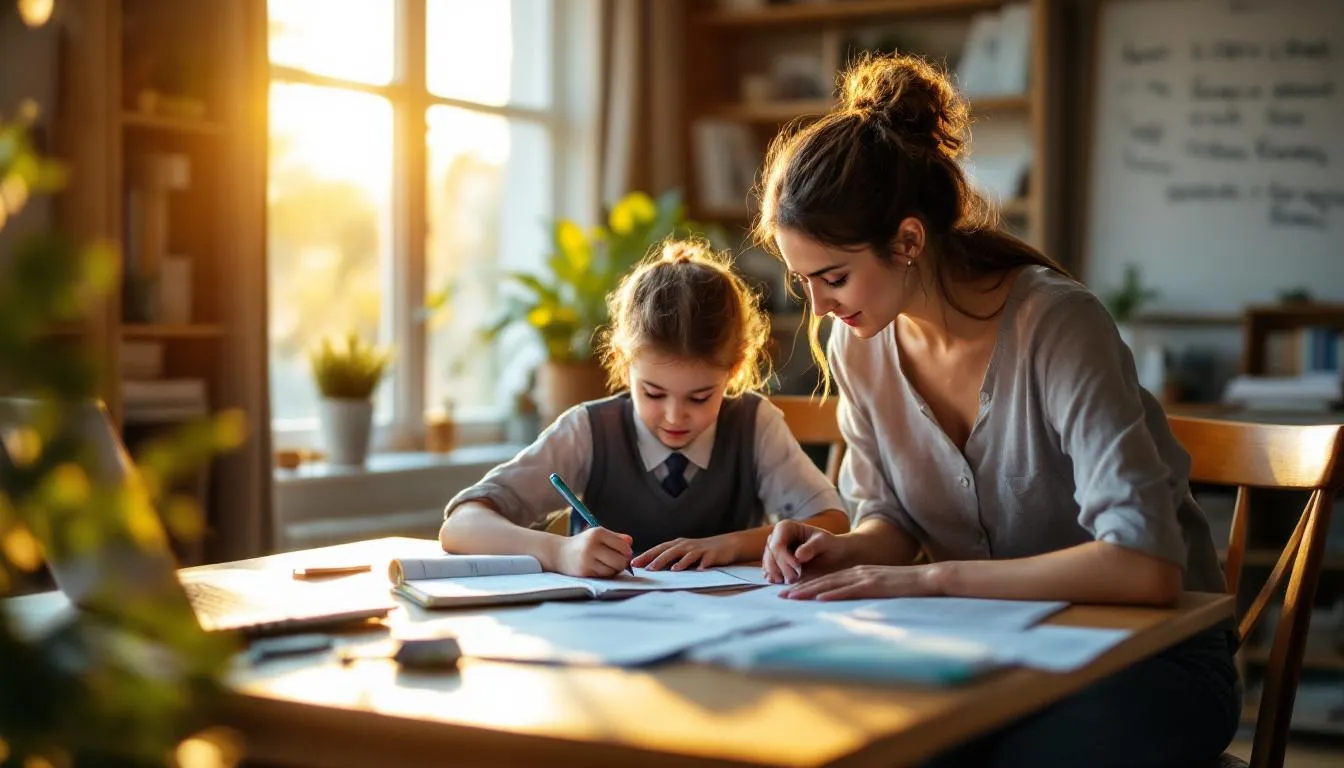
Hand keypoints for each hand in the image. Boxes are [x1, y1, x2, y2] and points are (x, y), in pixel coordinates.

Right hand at [553, 528, 632, 577]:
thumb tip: (630, 542)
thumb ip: (616, 538)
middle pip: (620, 560)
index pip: (623, 546)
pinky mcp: (584, 572)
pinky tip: (599, 570)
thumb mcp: (598, 536)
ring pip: (613, 570)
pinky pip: (604, 577)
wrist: (559, 553)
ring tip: (607, 565)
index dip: (627, 552)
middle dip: (622, 563)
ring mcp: (587, 559)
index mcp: (597, 533)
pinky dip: (605, 575)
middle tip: (617, 562)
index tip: (623, 553)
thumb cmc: (583, 544)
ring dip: (614, 570)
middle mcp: (591, 545)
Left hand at [631, 533, 740, 570]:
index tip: (634, 563)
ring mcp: (699, 549)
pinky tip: (698, 570)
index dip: (646, 555)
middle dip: (658, 560)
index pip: (658, 549)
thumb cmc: (701, 550)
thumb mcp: (683, 552)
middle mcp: (686, 545)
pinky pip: (706, 559)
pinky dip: (702, 564)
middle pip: (669, 551)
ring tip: (672, 571)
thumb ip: (670, 558)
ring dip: (679, 562)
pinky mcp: (712, 554)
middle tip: (647, 569)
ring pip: (686, 555)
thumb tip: (651, 568)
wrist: (726, 544)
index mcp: (677, 544)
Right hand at [763, 520, 851, 583]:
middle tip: (793, 580)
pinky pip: (769, 570)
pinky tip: (781, 582)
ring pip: (767, 564)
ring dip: (776, 575)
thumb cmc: (829, 545)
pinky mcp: (774, 561)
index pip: (777, 545)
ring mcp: (773, 550)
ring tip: (790, 582)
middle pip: (770, 555)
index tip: (797, 568)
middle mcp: (775, 536)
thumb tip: (798, 556)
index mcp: (785, 527)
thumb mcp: (824, 542)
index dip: (784, 559)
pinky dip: (774, 577)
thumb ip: (812, 547)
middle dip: (779, 569)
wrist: (832, 553)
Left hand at [780, 564, 939, 600]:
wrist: (928, 578)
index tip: (789, 593)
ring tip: (791, 596)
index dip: (806, 586)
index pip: (826, 580)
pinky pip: (850, 590)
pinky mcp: (875, 585)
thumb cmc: (905, 588)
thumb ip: (862, 594)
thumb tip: (846, 609)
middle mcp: (857, 573)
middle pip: (823, 580)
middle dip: (800, 587)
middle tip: (780, 595)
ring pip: (831, 584)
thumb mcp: (879, 590)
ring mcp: (866, 577)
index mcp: (857, 574)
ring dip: (809, 590)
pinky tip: (819, 598)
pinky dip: (833, 594)